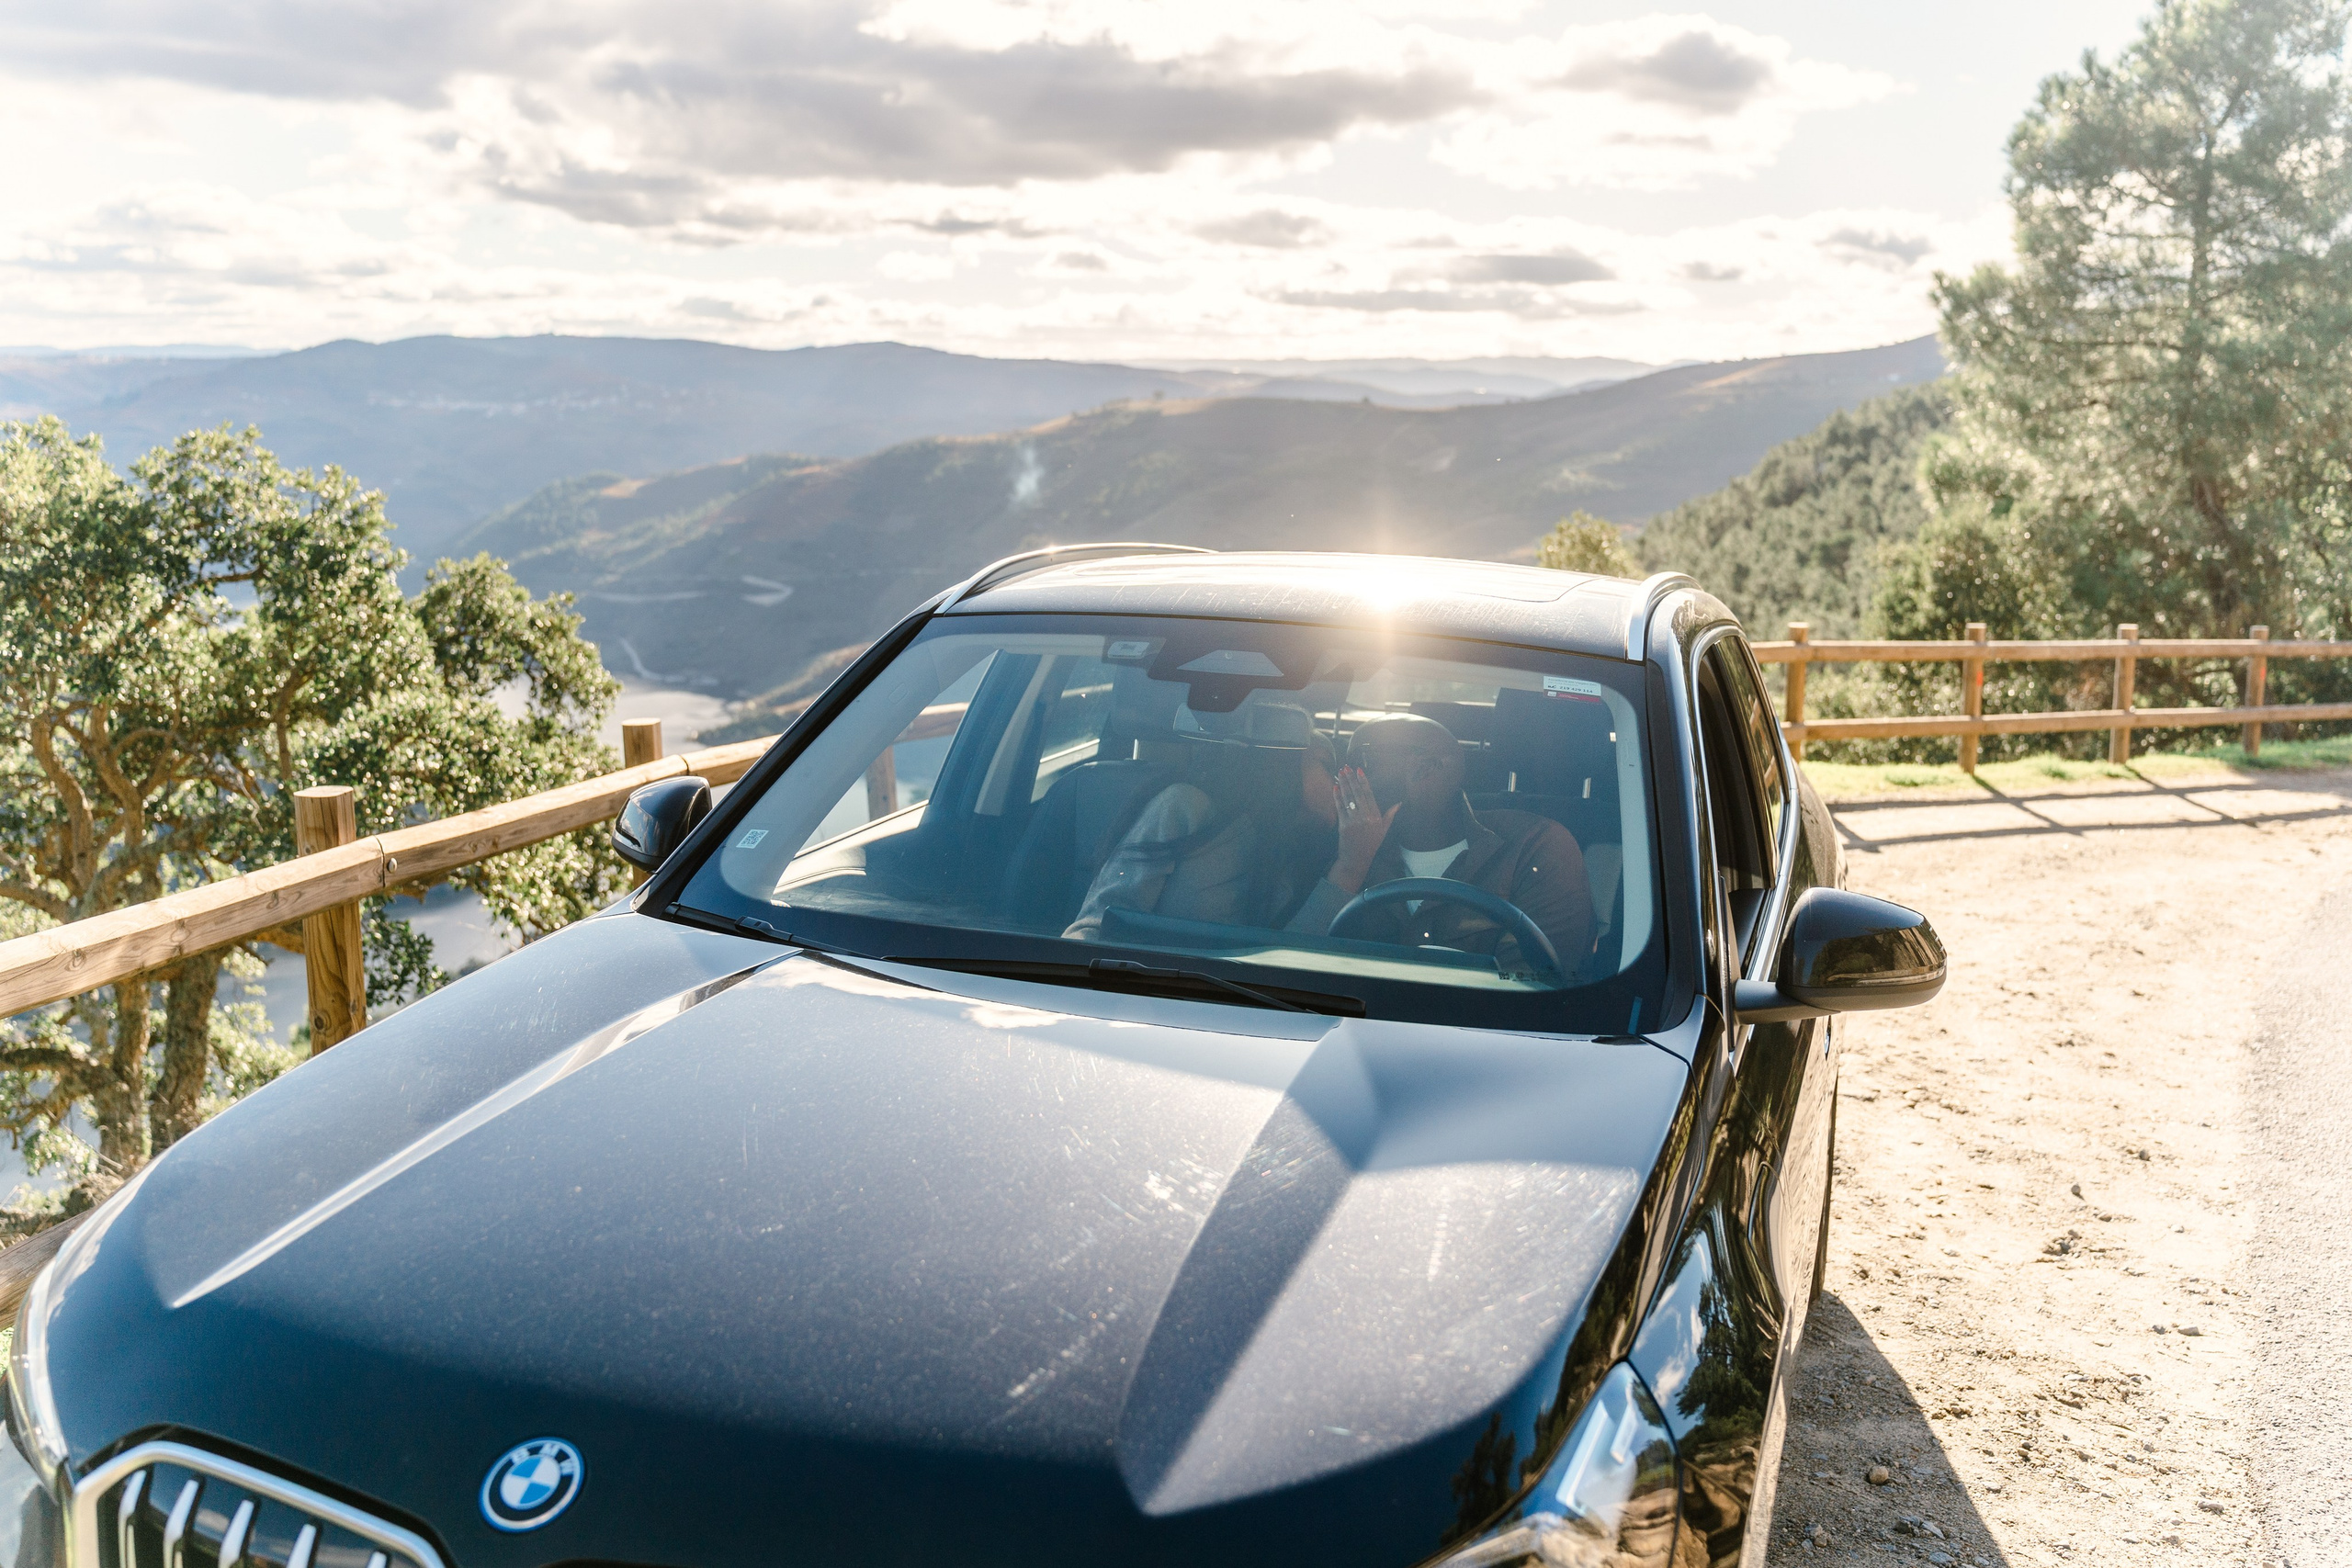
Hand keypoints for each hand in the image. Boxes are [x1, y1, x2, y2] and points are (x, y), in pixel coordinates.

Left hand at [1327, 766, 1397, 894]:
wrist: (1357, 859)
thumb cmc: (1371, 844)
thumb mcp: (1384, 829)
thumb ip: (1390, 815)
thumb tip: (1399, 803)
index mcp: (1376, 816)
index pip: (1369, 794)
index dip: (1363, 781)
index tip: (1359, 770)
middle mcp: (1366, 817)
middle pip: (1357, 793)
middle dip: (1351, 779)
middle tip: (1346, 767)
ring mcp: (1354, 821)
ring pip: (1348, 798)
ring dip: (1343, 784)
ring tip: (1340, 773)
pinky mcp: (1344, 825)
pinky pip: (1340, 808)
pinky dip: (1337, 797)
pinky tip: (1335, 787)